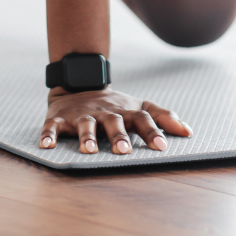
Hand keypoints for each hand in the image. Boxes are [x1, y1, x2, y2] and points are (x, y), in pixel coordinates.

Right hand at [39, 87, 192, 153]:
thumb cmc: (115, 105)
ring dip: (86, 137)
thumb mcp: (139, 107)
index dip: (152, 131)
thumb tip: (189, 132)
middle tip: (123, 151)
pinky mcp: (60, 118)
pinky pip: (53, 126)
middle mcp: (105, 112)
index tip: (162, 147)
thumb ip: (163, 117)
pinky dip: (49, 135)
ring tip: (88, 151)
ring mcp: (82, 115)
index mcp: (125, 111)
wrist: (79, 84)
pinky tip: (46, 145)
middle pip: (114, 122)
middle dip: (118, 136)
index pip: (142, 119)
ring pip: (85, 124)